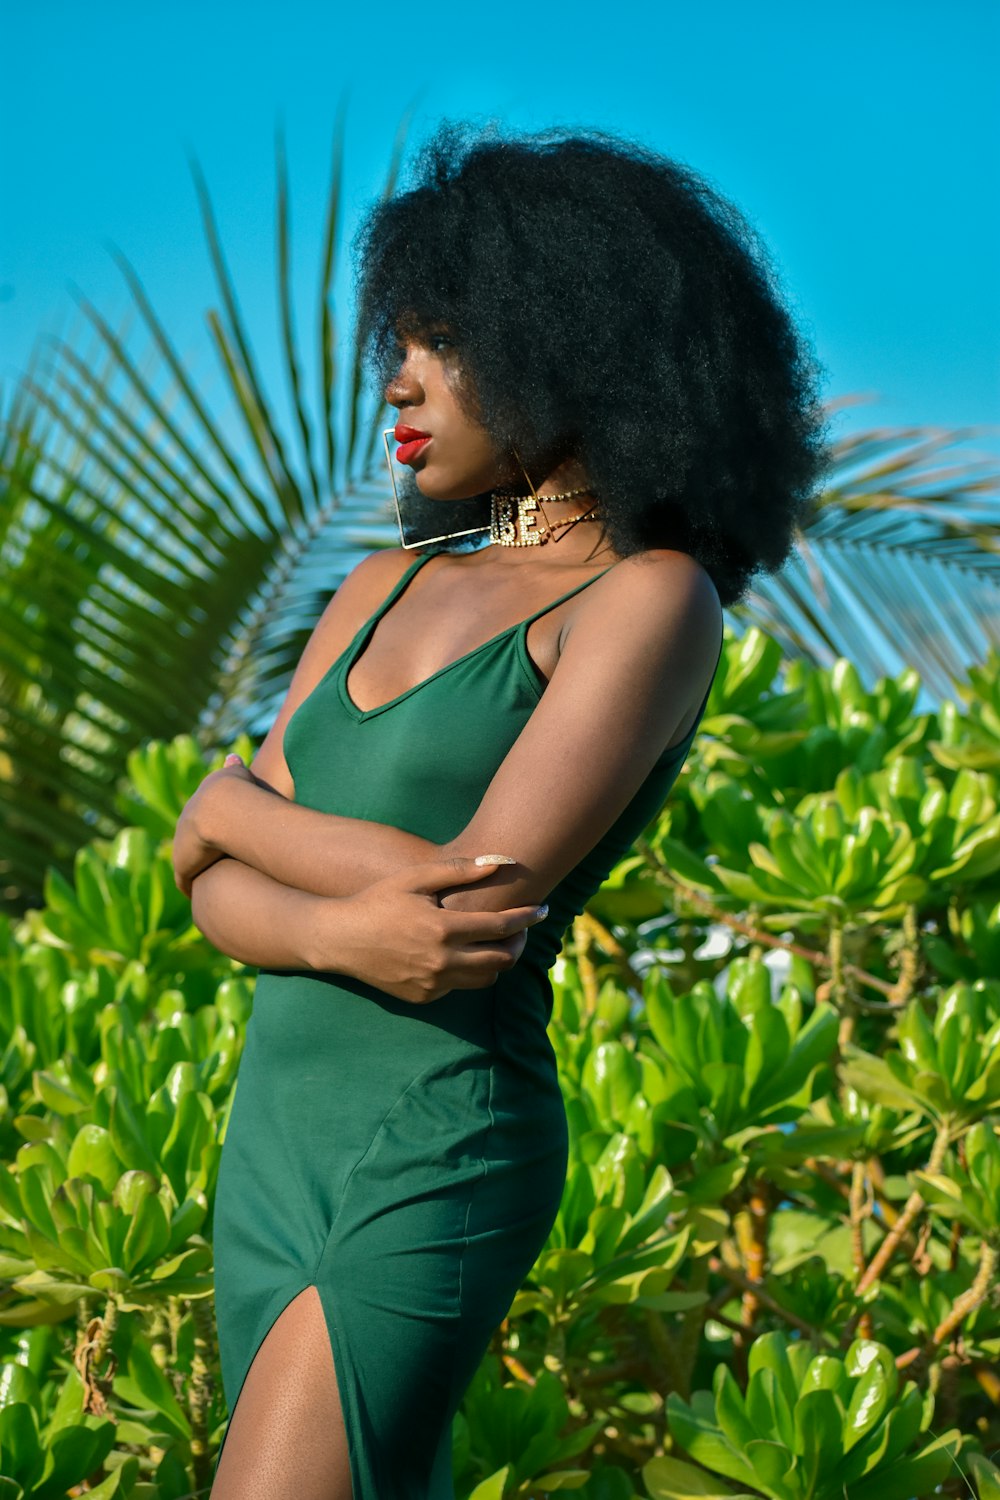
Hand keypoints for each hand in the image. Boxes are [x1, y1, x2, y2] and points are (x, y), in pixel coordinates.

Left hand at [172, 754, 268, 898]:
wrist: (222, 808)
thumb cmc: (240, 791)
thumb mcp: (237, 774)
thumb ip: (234, 767)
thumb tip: (232, 755)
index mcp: (199, 804)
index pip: (201, 819)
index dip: (210, 829)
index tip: (217, 839)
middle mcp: (185, 823)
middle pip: (190, 840)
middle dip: (198, 851)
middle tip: (212, 864)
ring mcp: (182, 845)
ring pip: (188, 862)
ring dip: (196, 872)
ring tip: (209, 886)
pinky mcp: (183, 866)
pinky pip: (186, 881)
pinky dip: (192, 886)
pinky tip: (201, 896)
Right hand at [324, 856, 547, 1004]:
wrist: (339, 939)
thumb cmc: (377, 901)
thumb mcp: (415, 879)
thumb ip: (458, 870)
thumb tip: (499, 862)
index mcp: (443, 929)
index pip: (500, 926)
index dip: (527, 918)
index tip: (543, 909)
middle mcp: (442, 961)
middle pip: (502, 959)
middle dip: (520, 943)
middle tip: (523, 928)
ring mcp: (433, 983)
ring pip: (485, 978)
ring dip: (498, 960)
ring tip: (498, 941)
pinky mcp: (424, 997)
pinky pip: (460, 987)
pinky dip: (469, 971)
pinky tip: (463, 953)